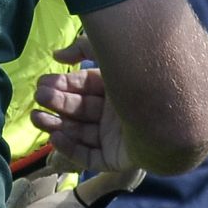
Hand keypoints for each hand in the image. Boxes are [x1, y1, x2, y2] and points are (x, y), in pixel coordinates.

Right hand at [32, 53, 143, 172]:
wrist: (171, 112)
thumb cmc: (143, 77)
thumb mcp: (112, 54)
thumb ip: (82, 48)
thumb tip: (56, 54)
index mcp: (121, 87)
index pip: (86, 86)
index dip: (64, 84)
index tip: (42, 83)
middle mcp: (119, 112)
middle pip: (81, 109)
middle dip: (57, 102)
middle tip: (39, 98)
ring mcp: (118, 136)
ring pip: (80, 133)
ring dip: (56, 125)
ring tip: (36, 117)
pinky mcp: (118, 158)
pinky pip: (89, 156)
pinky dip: (71, 148)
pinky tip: (55, 136)